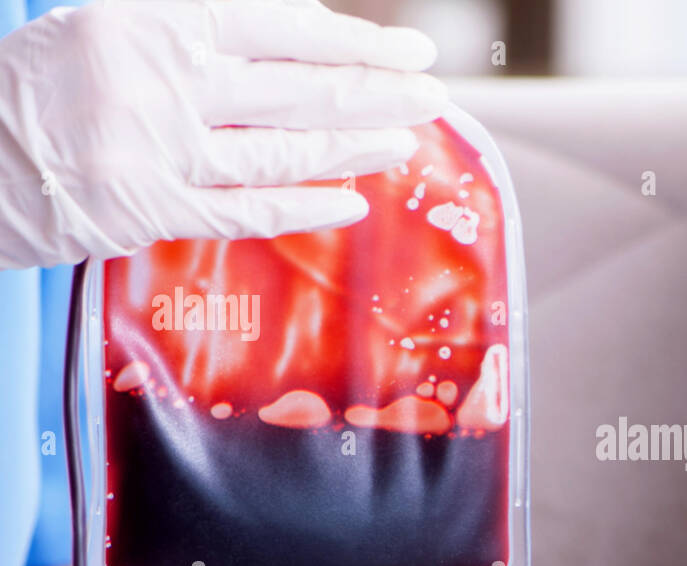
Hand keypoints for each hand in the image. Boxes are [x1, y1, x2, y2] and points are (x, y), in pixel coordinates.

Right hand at [0, 0, 446, 268]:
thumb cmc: (33, 85)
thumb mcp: (106, 25)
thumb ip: (194, 31)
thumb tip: (291, 37)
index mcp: (150, 20)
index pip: (282, 26)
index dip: (356, 41)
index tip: (411, 50)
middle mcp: (160, 79)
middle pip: (299, 88)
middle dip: (378, 93)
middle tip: (433, 97)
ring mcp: (157, 149)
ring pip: (283, 149)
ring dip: (354, 147)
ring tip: (406, 144)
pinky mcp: (150, 209)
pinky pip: (247, 210)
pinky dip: (304, 207)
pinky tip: (353, 203)